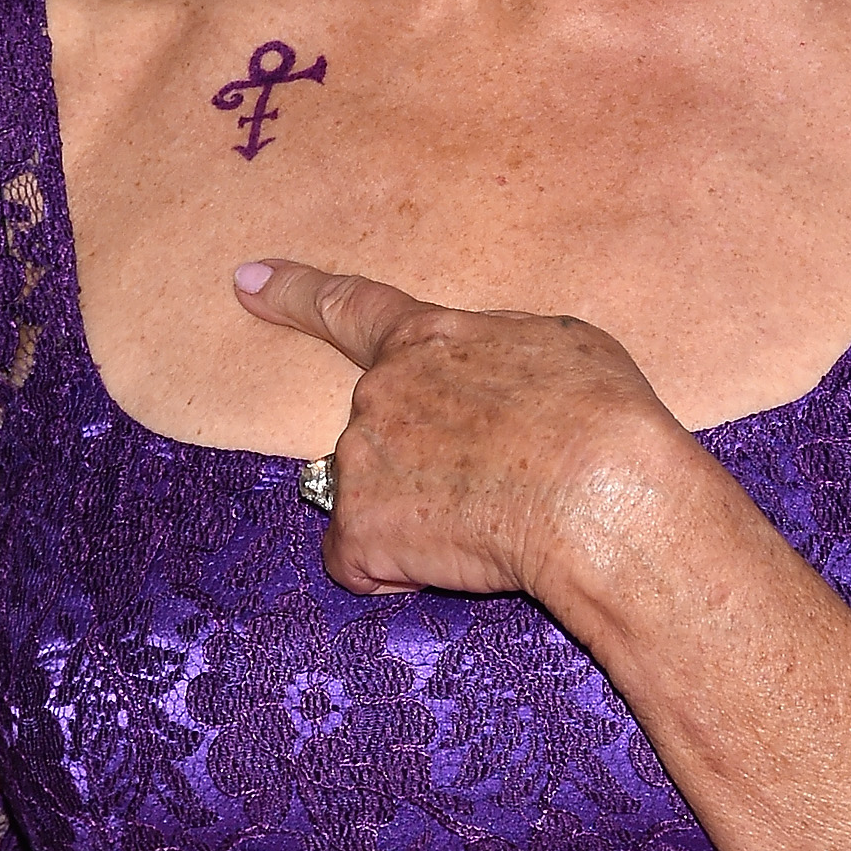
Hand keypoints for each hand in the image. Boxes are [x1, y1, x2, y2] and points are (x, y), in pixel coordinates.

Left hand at [231, 260, 683, 599]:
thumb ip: (499, 354)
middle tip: (500, 482)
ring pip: (374, 499)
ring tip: (495, 520)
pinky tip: (461, 558)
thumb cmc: (603, 417)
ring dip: (419, 516)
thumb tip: (490, 378)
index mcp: (429, 340)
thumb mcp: (560, 346)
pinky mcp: (359, 529)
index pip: (350, 308)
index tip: (247, 281)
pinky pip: (363, 560)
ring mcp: (361, 460)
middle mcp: (380, 392)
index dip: (295, 294)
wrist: (601, 492)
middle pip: (381, 433)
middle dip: (424, 462)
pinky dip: (400, 570)